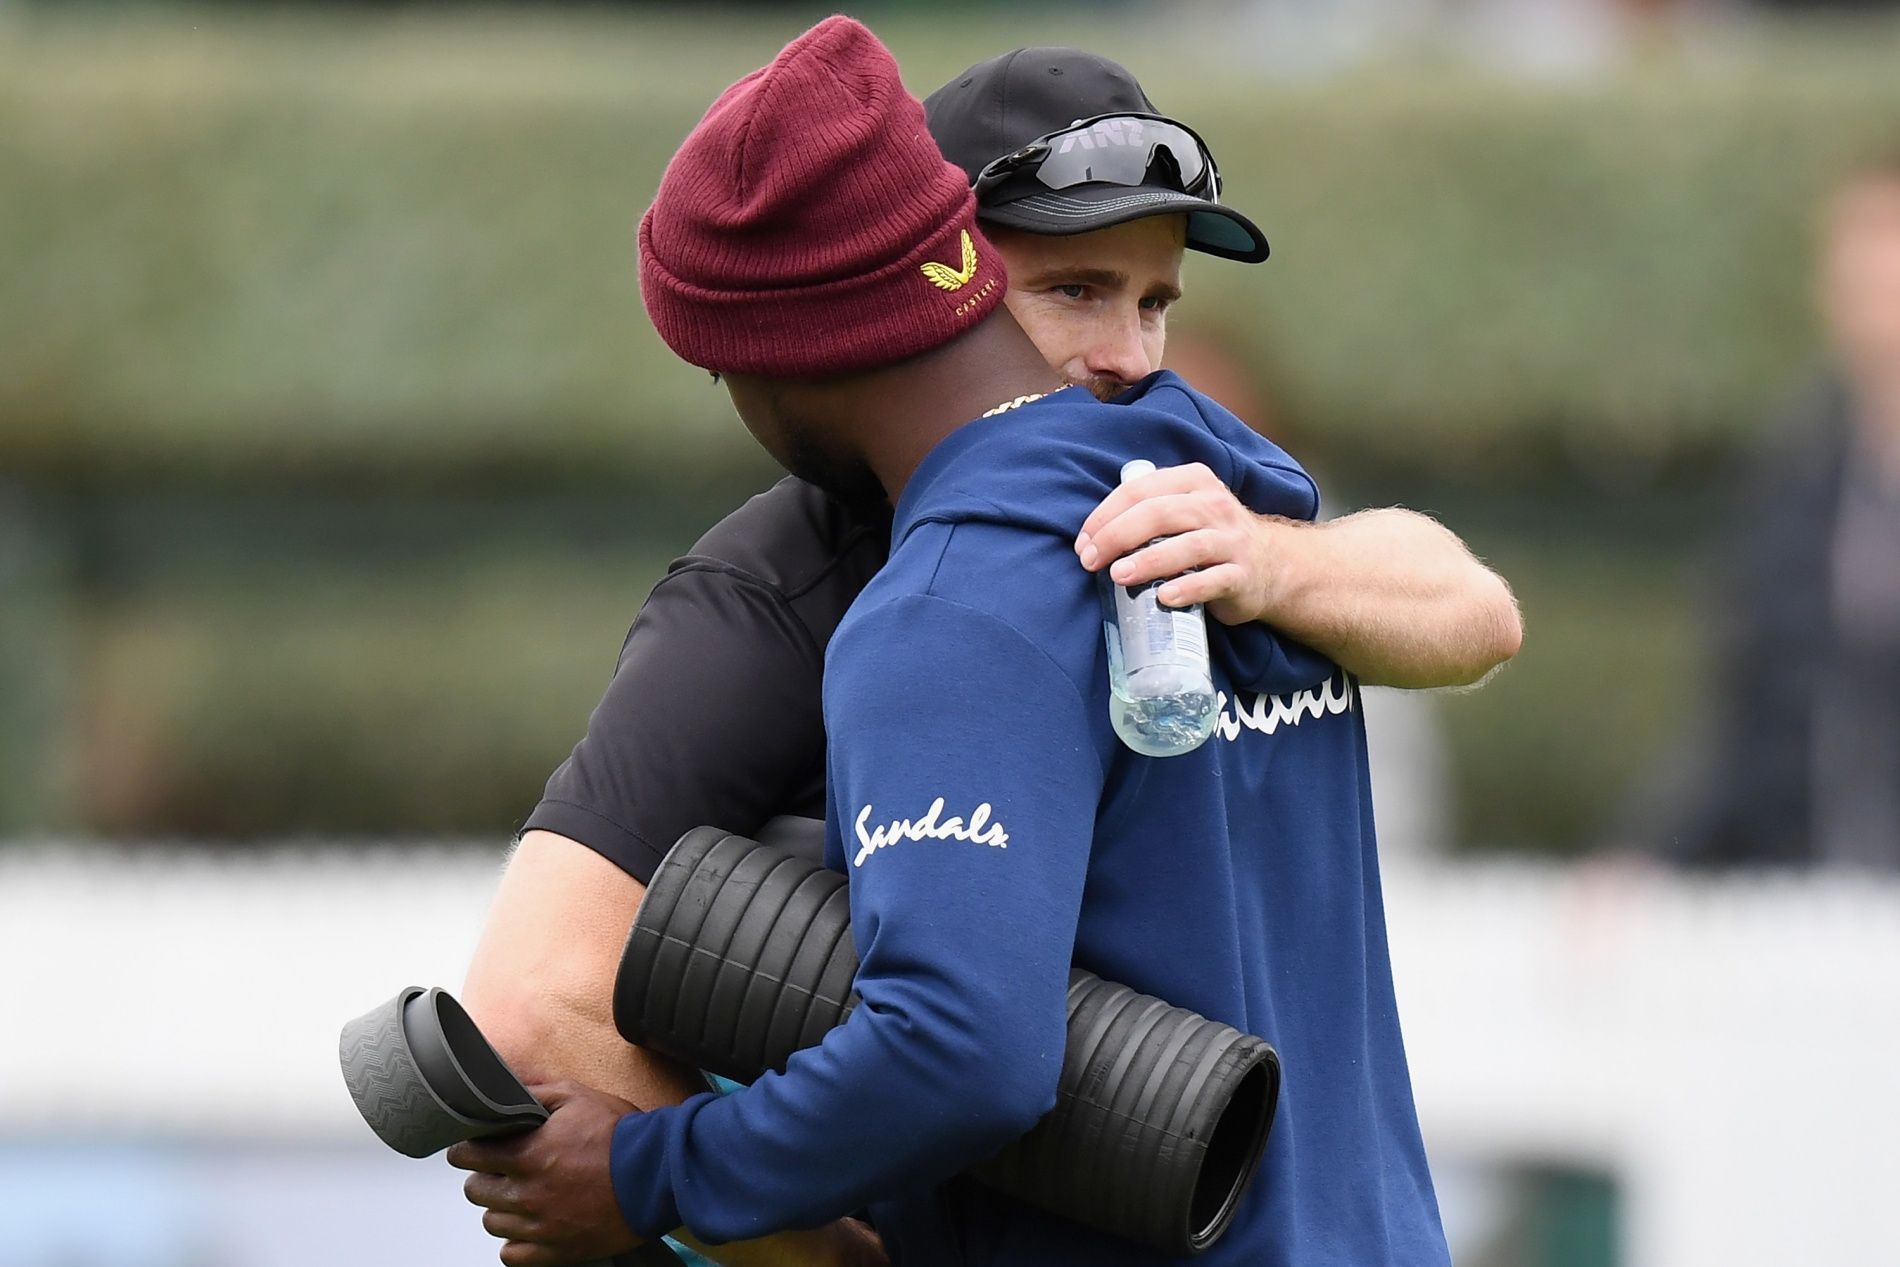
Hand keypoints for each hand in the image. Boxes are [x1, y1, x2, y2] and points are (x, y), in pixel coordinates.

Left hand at [447, 1080, 644, 1266]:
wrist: (658, 1173)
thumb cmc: (620, 1134)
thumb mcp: (577, 1096)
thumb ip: (536, 1091)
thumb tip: (506, 1087)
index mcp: (527, 1155)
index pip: (469, 1156)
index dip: (466, 1149)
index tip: (472, 1148)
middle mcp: (528, 1194)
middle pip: (476, 1191)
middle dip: (484, 1176)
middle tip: (501, 1169)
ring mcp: (541, 1227)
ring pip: (492, 1223)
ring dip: (501, 1208)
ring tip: (520, 1196)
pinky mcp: (558, 1250)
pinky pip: (513, 1255)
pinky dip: (516, 1241)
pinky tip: (530, 1225)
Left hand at [1074, 462, 1280, 625]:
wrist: (1269, 565)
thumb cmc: (1208, 537)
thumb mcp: (1184, 509)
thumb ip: (1147, 509)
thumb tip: (1092, 536)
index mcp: (1193, 481)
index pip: (1140, 491)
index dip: (1105, 516)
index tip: (1083, 543)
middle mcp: (1214, 506)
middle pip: (1159, 514)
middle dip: (1118, 536)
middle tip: (1091, 561)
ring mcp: (1231, 541)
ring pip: (1187, 546)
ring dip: (1148, 560)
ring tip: (1118, 575)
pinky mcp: (1242, 575)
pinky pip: (1213, 581)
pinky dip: (1187, 588)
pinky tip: (1164, 598)